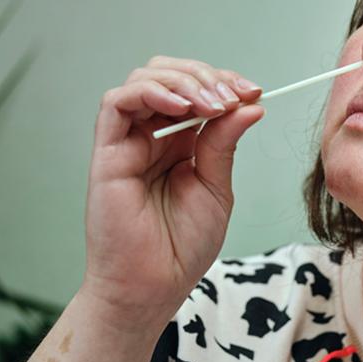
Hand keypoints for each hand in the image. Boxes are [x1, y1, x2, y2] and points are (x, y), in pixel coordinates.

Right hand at [80, 55, 263, 327]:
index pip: (197, 91)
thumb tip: (250, 104)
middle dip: (205, 76)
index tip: (254, 91)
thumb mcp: (216, 187)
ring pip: (144, 80)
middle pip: (170, 75)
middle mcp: (152, 135)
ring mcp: (129, 141)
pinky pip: (117, 103)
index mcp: (180, 142)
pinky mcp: (108, 151)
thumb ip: (224, 142)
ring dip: (183, 81)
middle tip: (233, 96)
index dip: (224, 83)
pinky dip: (150, 92)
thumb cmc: (182, 246)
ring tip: (212, 103)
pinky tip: (181, 107)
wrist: (154, 286)